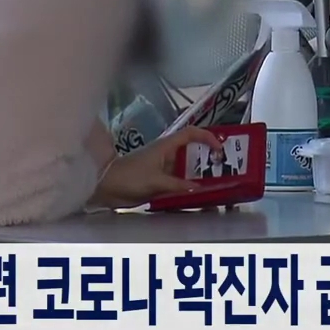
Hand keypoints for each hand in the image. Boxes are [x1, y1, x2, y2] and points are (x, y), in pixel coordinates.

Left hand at [89, 126, 221, 208]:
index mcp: (166, 146)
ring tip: (217, 184)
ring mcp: (163, 168)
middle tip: (224, 169)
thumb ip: (178, 185)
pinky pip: (179, 181)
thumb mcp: (155, 181)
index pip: (191, 134)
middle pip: (192, 151)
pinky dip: (189, 186)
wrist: (106, 187)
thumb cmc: (129, 177)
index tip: (219, 149)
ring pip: (187, 168)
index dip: (207, 137)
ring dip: (200, 174)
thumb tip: (199, 188)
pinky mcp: (159, 181)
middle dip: (208, 158)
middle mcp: (167, 155)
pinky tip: (198, 195)